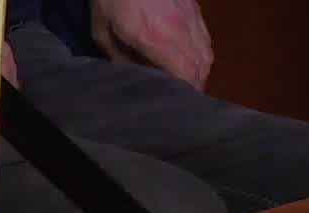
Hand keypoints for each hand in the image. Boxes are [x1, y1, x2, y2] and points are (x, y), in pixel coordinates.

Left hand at [92, 0, 213, 89]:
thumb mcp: (102, 30)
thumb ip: (117, 57)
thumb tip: (132, 76)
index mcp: (155, 38)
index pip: (185, 74)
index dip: (186, 93)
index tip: (176, 106)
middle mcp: (180, 28)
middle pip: (201, 66)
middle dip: (193, 86)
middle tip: (179, 99)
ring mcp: (191, 15)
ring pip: (207, 52)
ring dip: (198, 70)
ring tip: (183, 83)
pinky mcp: (195, 6)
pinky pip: (205, 36)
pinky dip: (200, 52)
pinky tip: (186, 58)